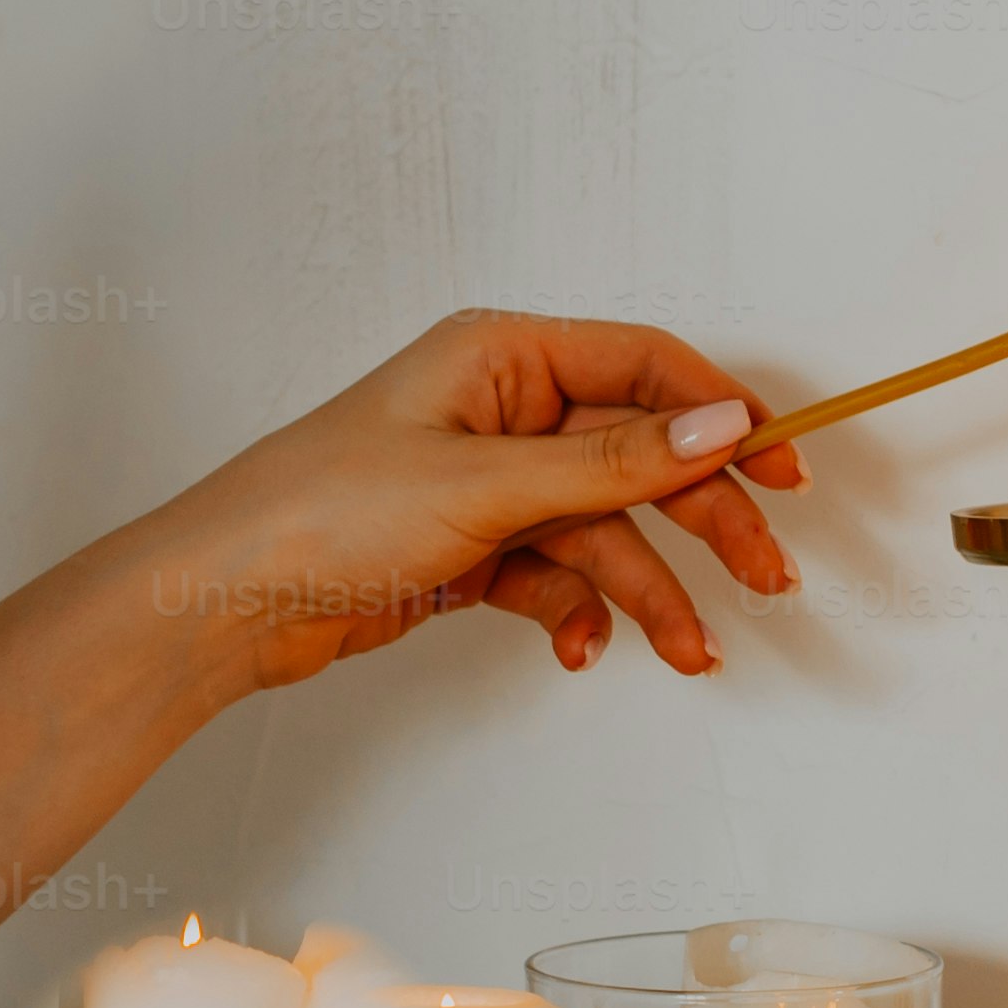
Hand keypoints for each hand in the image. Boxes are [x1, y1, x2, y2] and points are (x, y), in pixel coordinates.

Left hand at [146, 309, 804, 687]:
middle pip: (639, 456)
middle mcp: (501, 411)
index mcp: (502, 356)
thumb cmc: (322, 512)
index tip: (785, 470)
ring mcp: (487, 484)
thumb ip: (615, 462)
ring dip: (648, 591)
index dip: (723, 414)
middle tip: (767, 576)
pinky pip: (558, 575)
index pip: (645, 366)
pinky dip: (580, 612)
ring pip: (605, 530)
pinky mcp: (471, 549)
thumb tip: (721, 425)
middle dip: (704, 519)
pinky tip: (582, 649)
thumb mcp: (487, 485)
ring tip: (688, 652)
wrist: (223, 603)